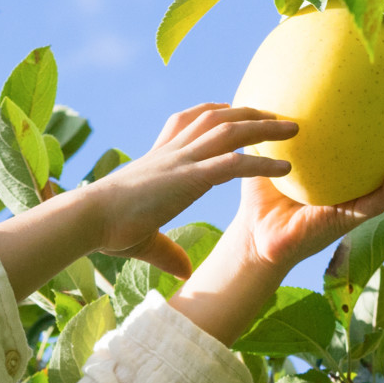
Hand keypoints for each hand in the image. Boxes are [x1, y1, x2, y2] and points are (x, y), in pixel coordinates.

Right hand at [84, 104, 298, 278]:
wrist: (89, 218)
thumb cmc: (105, 226)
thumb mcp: (143, 239)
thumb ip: (167, 252)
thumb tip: (183, 272)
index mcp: (159, 156)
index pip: (189, 120)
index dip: (214, 112)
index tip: (233, 110)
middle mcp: (172, 151)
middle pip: (217, 117)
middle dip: (249, 111)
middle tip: (278, 114)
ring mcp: (181, 161)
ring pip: (231, 131)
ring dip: (265, 128)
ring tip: (294, 128)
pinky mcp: (189, 178)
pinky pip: (234, 164)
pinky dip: (262, 163)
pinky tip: (287, 167)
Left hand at [167, 127, 383, 347]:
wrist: (254, 232)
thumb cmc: (265, 191)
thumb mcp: (274, 152)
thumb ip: (281, 125)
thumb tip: (282, 83)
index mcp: (346, 176)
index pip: (380, 153)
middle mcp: (356, 191)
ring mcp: (354, 207)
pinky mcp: (343, 222)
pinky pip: (372, 206)